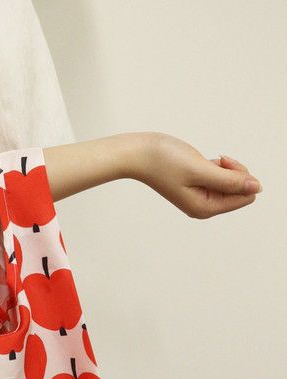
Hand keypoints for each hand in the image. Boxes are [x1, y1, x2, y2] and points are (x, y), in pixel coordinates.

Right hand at [134, 132, 262, 218]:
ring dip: (224, 168)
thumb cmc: (163, 162)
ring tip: (203, 161)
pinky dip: (216, 166)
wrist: (138, 155)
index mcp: (204, 208)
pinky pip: (219, 178)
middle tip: (215, 160)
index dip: (240, 177)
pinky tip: (200, 162)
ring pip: (231, 183)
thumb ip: (230, 181)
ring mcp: (199, 197)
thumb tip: (256, 188)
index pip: (245, 197)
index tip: (222, 165)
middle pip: (240, 191)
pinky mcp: (196, 186)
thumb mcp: (200, 170)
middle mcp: (203, 206)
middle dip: (233, 172)